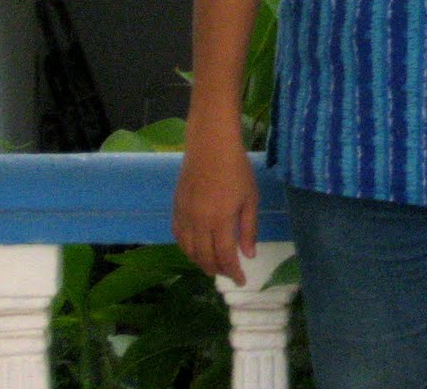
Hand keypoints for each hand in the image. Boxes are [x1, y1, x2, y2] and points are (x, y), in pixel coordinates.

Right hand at [172, 134, 258, 286]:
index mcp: (220, 220)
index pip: (224, 256)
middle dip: (217, 269)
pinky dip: (186, 249)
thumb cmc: (237, 169)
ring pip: (189, 250)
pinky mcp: (176, 208)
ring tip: (213, 266)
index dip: (232, 271)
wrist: (210, 147)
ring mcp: (184, 216)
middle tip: (228, 273)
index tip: (241, 280)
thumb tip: (248, 255)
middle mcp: (199, 222)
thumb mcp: (250, 198)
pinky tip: (195, 250)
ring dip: (200, 262)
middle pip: (204, 257)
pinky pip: (178, 236)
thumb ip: (248, 229)